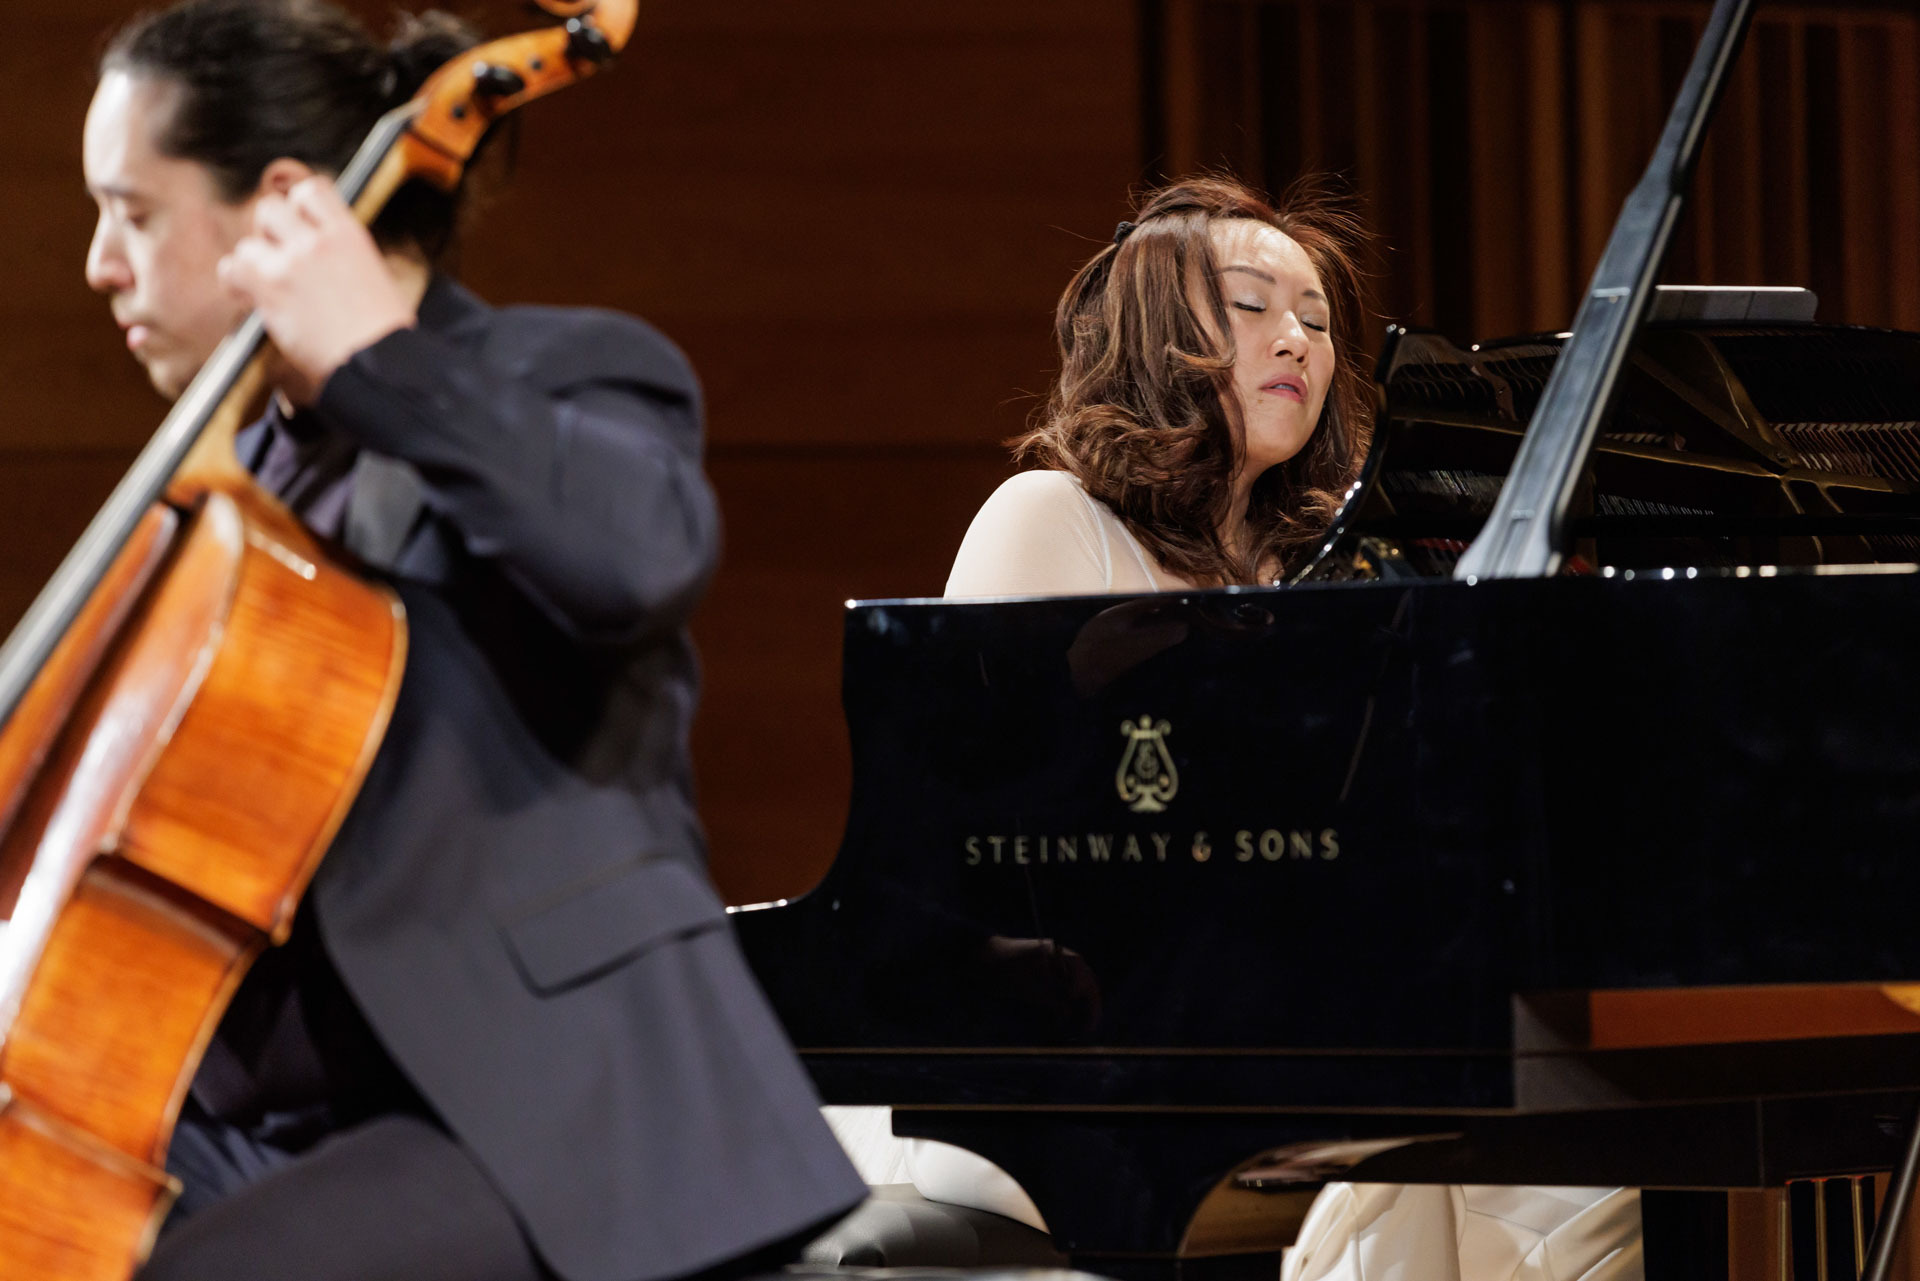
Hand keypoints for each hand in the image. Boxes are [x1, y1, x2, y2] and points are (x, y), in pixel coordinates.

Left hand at [218, 175, 416, 404]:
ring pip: (249, 242)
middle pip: (271, 209)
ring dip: (253, 263)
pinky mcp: (272, 288)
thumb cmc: (384, 334)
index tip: (297, 227)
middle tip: (277, 259)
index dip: (297, 207)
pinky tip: (246, 296)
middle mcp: (319, 241)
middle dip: (269, 233)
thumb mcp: (375, 279)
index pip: (311, 191)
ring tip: (263, 286)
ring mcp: (293, 262)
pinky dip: (234, 282)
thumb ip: (343, 260)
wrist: (381, 363)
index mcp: (350, 236)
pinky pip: (233, 268)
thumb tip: (320, 263)